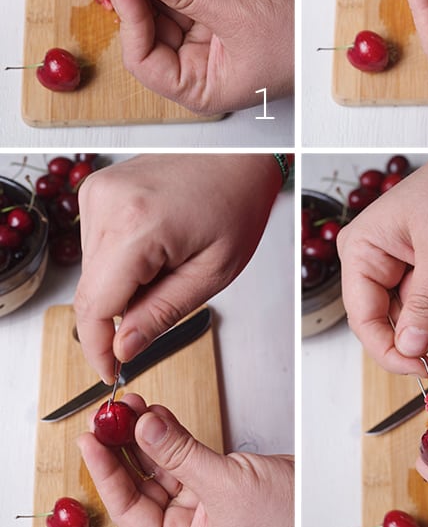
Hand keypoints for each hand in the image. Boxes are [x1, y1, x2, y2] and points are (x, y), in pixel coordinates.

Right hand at [74, 154, 282, 382]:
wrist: (237, 155)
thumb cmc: (236, 201)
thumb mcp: (212, 272)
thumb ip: (162, 314)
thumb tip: (122, 348)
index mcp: (136, 225)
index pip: (94, 307)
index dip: (98, 348)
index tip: (110, 372)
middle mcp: (107, 203)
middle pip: (91, 290)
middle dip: (121, 312)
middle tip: (164, 301)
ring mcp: (98, 191)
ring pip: (92, 269)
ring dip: (123, 282)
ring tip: (168, 260)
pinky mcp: (98, 188)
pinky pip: (96, 243)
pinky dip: (121, 258)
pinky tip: (156, 243)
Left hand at [78, 393, 293, 526]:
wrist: (326, 504)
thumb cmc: (285, 521)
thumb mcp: (224, 484)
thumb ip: (179, 454)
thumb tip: (142, 429)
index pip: (129, 509)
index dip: (105, 474)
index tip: (88, 442)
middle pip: (141, 484)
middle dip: (122, 448)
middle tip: (106, 417)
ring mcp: (201, 503)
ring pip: (160, 466)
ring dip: (145, 436)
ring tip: (128, 408)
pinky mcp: (217, 480)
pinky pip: (182, 455)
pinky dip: (169, 434)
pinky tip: (156, 416)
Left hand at [99, 0, 292, 114]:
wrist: (331, 27)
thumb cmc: (298, 45)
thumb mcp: (238, 16)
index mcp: (199, 88)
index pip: (144, 59)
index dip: (129, 19)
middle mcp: (197, 69)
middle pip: (149, 29)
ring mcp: (205, 43)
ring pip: (163, 8)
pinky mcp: (215, 19)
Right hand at [336, 154, 427, 374]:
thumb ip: (426, 304)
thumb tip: (410, 346)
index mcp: (361, 249)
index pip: (361, 315)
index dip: (385, 348)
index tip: (415, 368)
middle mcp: (370, 258)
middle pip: (376, 320)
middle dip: (403, 339)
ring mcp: (392, 265)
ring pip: (399, 316)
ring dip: (421, 324)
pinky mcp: (414, 269)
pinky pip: (417, 305)